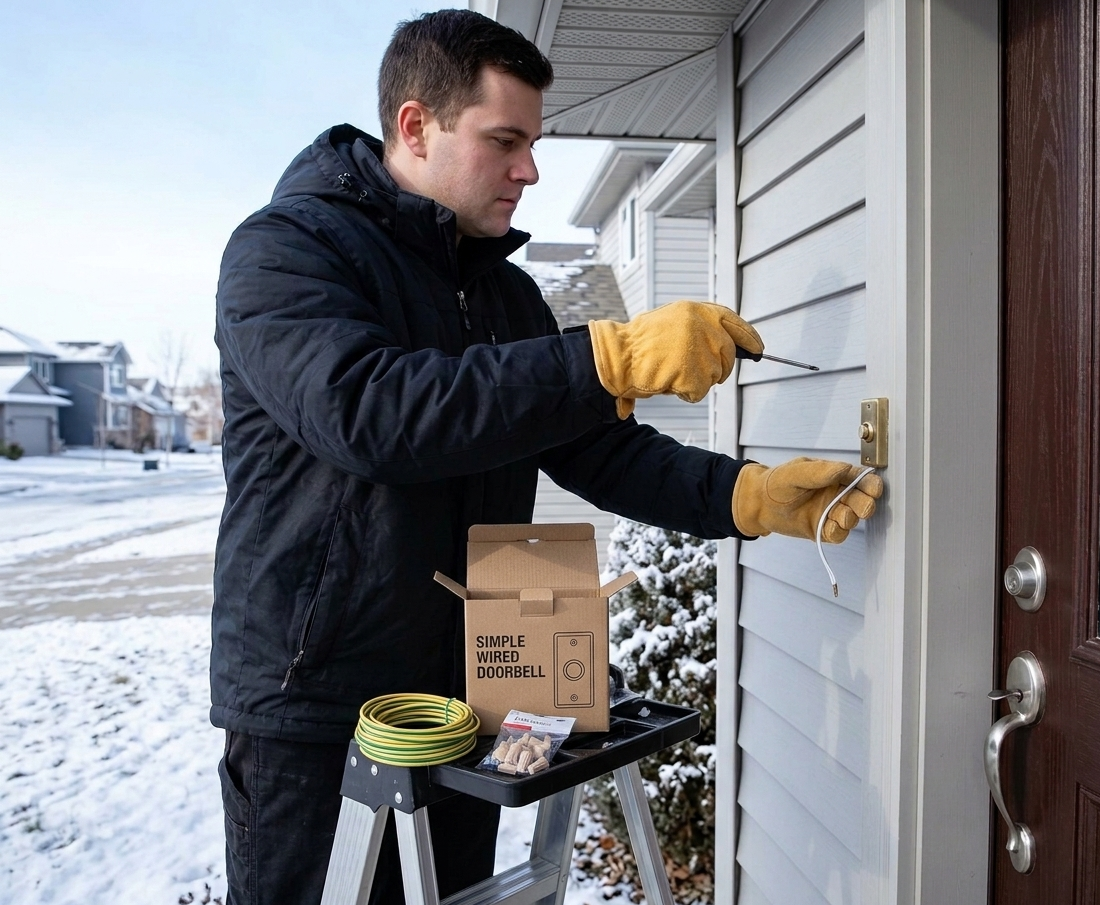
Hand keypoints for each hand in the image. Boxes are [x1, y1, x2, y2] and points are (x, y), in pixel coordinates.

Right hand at [588, 300, 763, 418]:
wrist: (616, 357)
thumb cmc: (638, 344)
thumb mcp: (671, 322)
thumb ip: (698, 328)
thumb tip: (724, 343)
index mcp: (696, 311)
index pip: (733, 322)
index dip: (748, 337)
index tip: (758, 349)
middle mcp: (702, 327)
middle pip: (727, 355)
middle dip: (716, 368)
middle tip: (689, 370)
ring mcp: (699, 350)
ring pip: (714, 376)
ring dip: (695, 380)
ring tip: (669, 370)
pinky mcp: (694, 372)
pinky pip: (698, 391)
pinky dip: (684, 392)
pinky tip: (666, 381)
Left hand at [732, 457, 883, 542]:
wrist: (758, 503)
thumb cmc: (777, 482)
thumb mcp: (796, 472)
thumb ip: (820, 472)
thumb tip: (844, 468)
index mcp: (835, 476)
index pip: (861, 480)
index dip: (870, 485)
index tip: (873, 489)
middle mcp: (836, 495)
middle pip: (862, 501)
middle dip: (864, 505)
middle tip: (860, 507)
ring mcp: (830, 513)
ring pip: (852, 519)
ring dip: (849, 519)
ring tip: (837, 515)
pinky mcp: (822, 529)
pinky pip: (838, 534)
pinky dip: (837, 532)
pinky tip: (829, 527)